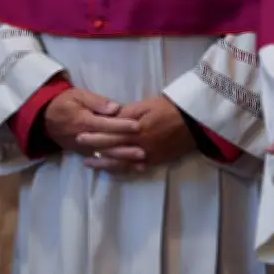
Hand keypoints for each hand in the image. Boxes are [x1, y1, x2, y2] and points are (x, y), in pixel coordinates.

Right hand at [44, 88, 143, 167]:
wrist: (45, 118)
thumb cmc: (65, 102)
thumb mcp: (78, 95)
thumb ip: (97, 102)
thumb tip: (115, 108)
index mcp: (84, 121)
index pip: (106, 125)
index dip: (122, 126)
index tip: (137, 126)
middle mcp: (84, 138)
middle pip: (107, 145)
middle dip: (126, 149)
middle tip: (143, 152)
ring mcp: (84, 148)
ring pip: (105, 156)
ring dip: (123, 161)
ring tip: (140, 164)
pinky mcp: (84, 154)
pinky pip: (101, 161)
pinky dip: (115, 166)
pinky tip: (129, 168)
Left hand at [79, 95, 194, 169]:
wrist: (193, 121)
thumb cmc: (169, 107)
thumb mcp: (146, 104)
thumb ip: (127, 113)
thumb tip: (111, 118)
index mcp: (136, 129)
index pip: (110, 134)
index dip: (94, 136)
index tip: (80, 136)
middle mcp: (139, 145)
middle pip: (113, 149)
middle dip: (95, 149)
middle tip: (79, 150)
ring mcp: (148, 155)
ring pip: (122, 162)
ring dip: (105, 163)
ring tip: (91, 163)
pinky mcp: (156, 160)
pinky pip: (135, 167)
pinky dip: (123, 169)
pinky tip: (114, 168)